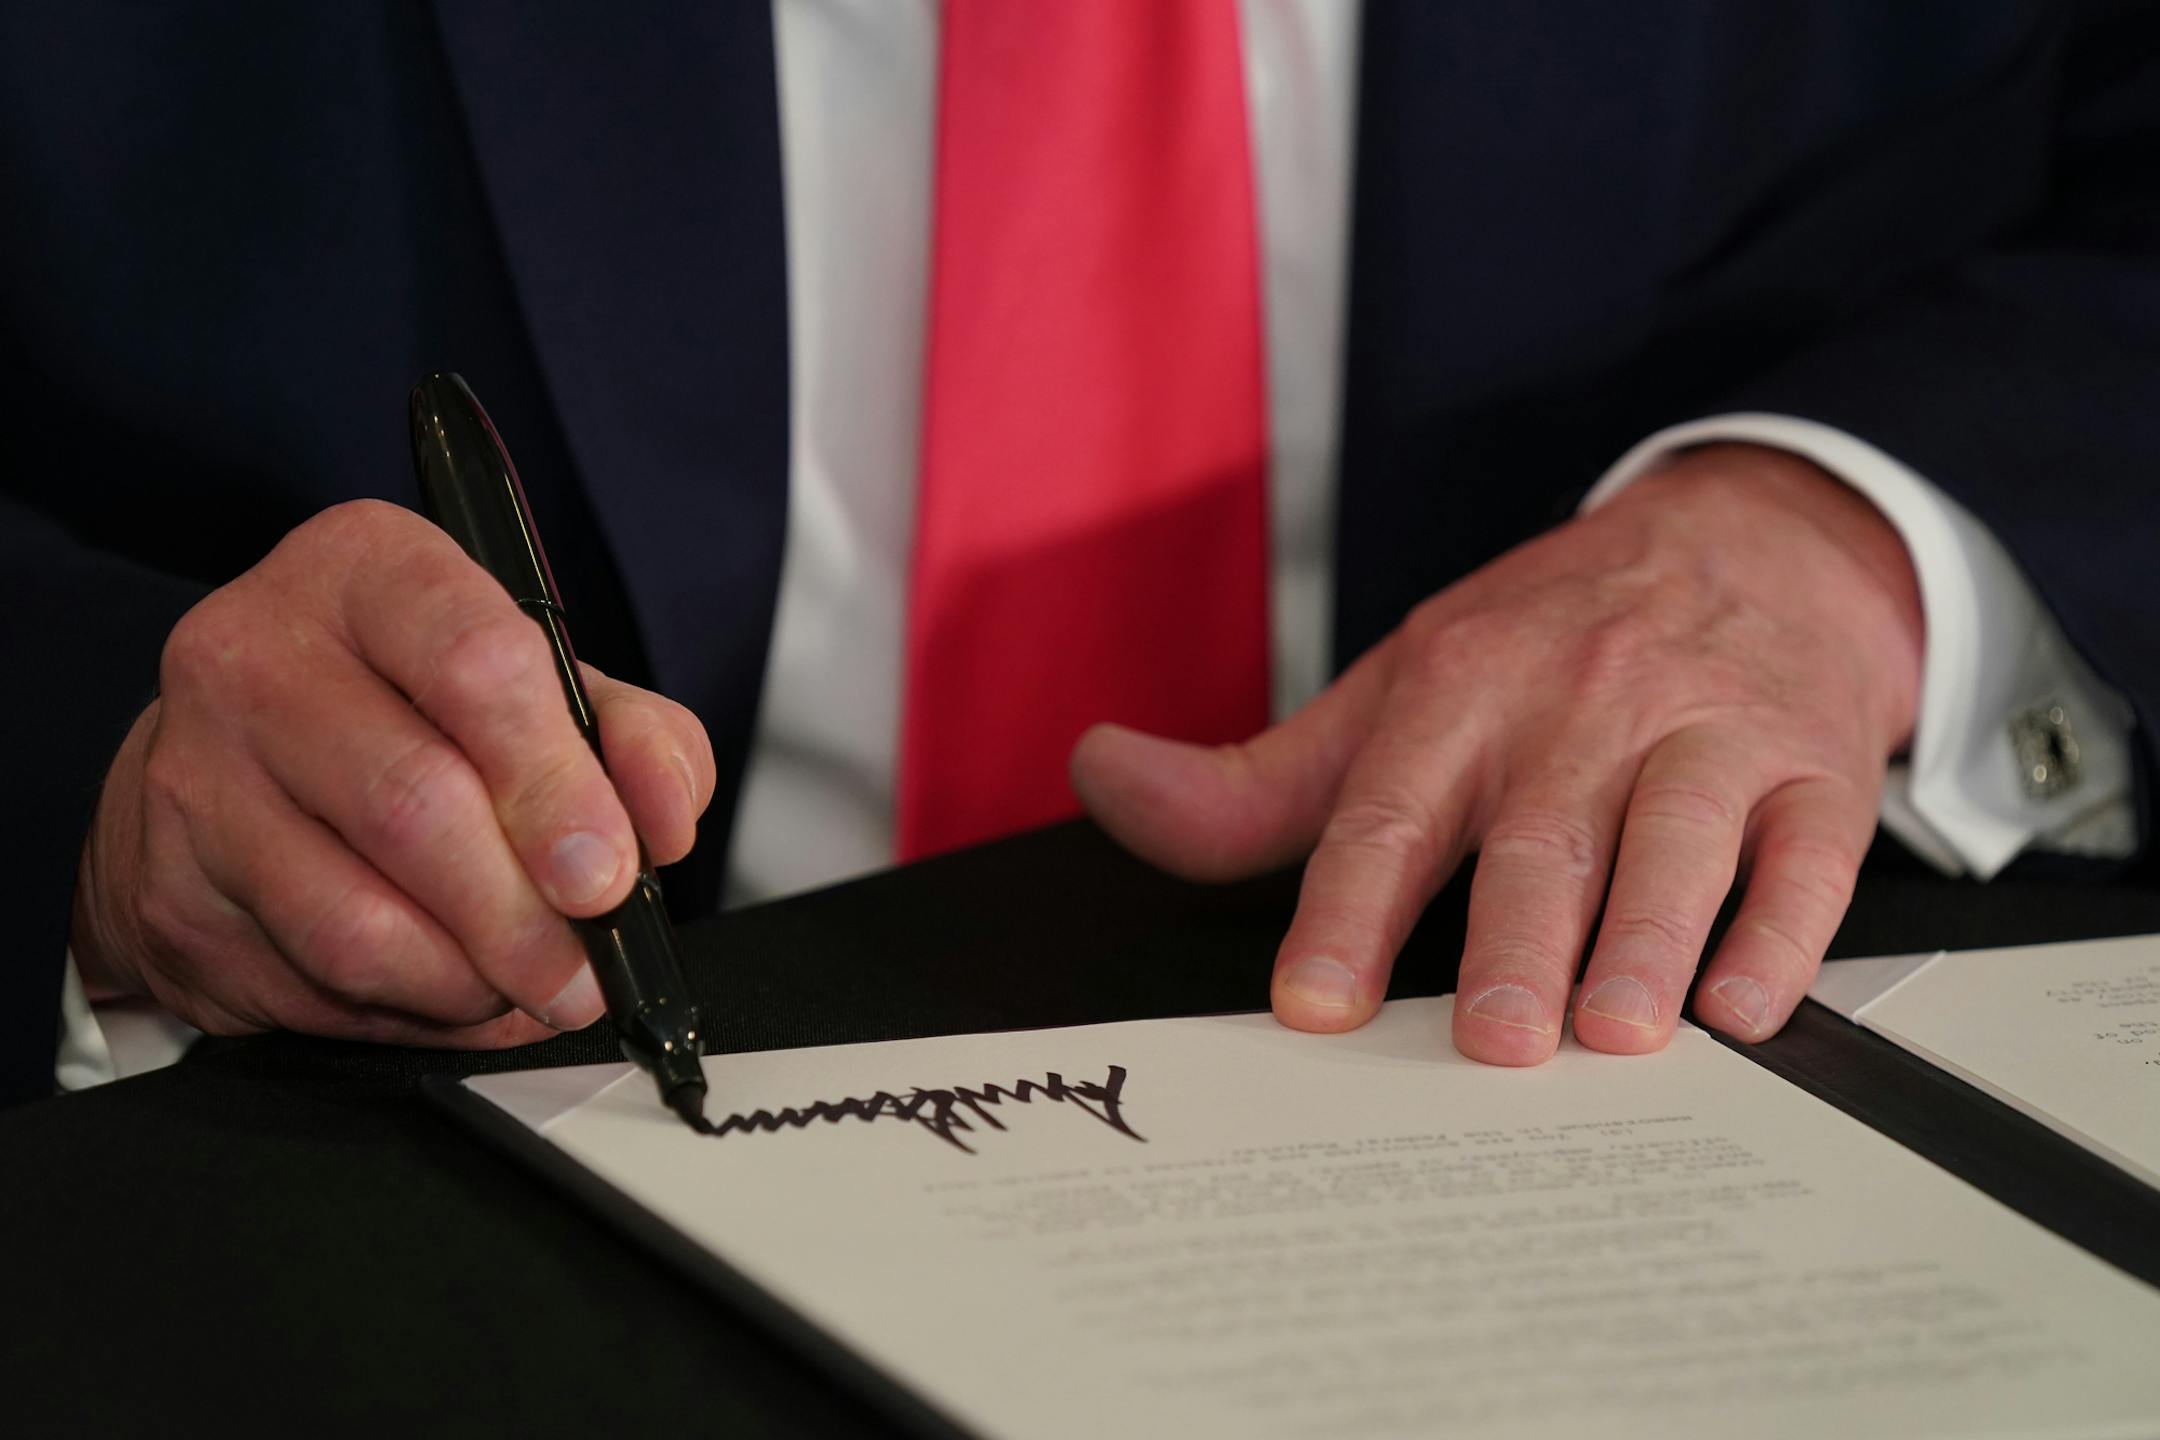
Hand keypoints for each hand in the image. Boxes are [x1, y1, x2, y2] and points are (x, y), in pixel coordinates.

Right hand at [72, 500, 715, 1046]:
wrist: (238, 764)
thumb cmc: (410, 711)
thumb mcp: (543, 686)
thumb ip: (634, 737)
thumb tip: (664, 816)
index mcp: (367, 570)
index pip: (474, 662)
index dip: (555, 782)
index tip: (608, 871)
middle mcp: (258, 654)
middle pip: (414, 805)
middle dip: (525, 915)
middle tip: (585, 967)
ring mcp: (197, 775)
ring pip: (356, 920)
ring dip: (470, 979)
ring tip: (524, 982)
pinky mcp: (173, 892)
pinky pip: (313, 984)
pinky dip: (409, 1009)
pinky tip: (445, 986)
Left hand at [1072, 444, 1923, 1062]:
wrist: (1750, 540)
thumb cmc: (1548, 644)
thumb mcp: (1394, 693)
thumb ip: (1255, 778)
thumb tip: (1103, 777)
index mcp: (1459, 689)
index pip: (1389, 809)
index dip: (1345, 910)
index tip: (1315, 1005)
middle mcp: (1579, 703)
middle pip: (1537, 833)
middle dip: (1511, 940)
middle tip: (1489, 1041)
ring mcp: (1704, 729)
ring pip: (1675, 836)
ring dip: (1647, 937)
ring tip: (1617, 1031)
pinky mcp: (1812, 765)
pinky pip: (1806, 849)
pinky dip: (1780, 928)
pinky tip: (1745, 1001)